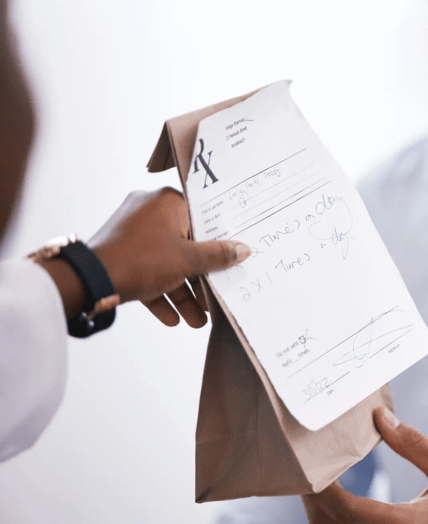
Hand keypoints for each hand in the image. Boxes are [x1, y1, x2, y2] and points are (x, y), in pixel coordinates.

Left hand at [88, 187, 249, 326]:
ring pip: (167, 262)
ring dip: (182, 293)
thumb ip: (218, 256)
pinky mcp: (121, 253)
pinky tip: (171, 319)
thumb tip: (242, 249)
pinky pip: (148, 271)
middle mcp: (149, 211)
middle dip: (200, 280)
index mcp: (167, 202)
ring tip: (196, 321)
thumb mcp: (187, 260)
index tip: (232, 261)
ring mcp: (132, 232)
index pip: (203, 219)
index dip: (220, 243)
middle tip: (213, 300)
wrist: (88, 281)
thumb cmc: (140, 260)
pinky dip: (160, 292)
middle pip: (187, 245)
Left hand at [303, 407, 427, 523]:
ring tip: (317, 478)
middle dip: (315, 498)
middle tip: (307, 466)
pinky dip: (335, 518)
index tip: (313, 464)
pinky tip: (333, 498)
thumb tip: (379, 417)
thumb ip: (415, 444)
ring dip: (321, 510)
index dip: (324, 490)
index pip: (350, 511)